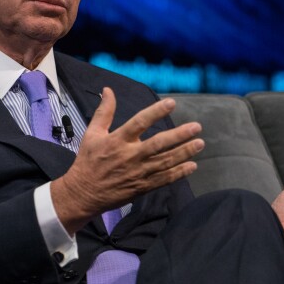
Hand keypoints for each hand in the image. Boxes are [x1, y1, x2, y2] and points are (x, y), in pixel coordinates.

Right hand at [51, 88, 203, 233]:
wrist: (84, 193)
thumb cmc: (88, 161)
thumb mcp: (92, 133)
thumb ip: (104, 112)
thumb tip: (108, 90)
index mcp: (117, 140)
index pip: (139, 122)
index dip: (156, 112)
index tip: (172, 103)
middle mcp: (130, 156)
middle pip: (159, 144)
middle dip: (179, 135)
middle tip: (196, 127)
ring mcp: (138, 172)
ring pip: (165, 161)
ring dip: (184, 152)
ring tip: (200, 143)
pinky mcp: (142, 186)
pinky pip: (164, 179)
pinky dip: (179, 173)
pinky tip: (192, 166)